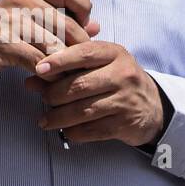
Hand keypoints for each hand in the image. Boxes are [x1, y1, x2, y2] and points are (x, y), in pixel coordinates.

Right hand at [0, 0, 98, 82]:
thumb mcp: (30, 18)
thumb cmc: (3, 30)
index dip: (82, 7)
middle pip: (66, 25)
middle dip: (78, 48)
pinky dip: (48, 73)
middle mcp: (20, 2)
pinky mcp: (3, 43)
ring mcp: (11, 21)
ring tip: (68, 74)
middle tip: (81, 62)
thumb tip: (96, 26)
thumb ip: (62, 20)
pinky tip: (50, 78)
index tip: (83, 25)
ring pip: (55, 46)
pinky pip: (38, 61)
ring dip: (65, 64)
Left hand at [26, 41, 165, 146]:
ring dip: (59, 117)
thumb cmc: (116, 79)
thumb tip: (32, 79)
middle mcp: (123, 74)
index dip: (59, 61)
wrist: (152, 106)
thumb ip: (68, 66)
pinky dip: (75, 132)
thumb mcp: (100, 64)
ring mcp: (126, 100)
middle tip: (41, 97)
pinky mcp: (126, 123)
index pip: (84, 53)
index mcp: (114, 53)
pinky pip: (94, 130)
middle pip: (80, 85)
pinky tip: (65, 131)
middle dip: (54, 93)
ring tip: (45, 120)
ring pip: (84, 110)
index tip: (38, 69)